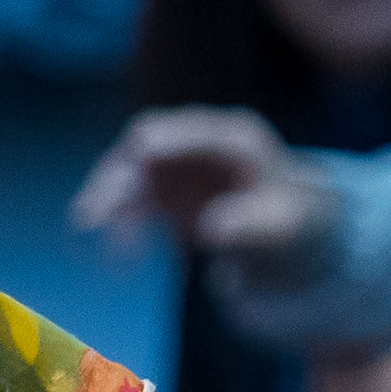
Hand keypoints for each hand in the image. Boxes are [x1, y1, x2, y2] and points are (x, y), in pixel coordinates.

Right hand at [69, 108, 338, 271]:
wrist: (298, 238)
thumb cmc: (299, 224)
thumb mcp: (288, 227)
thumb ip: (254, 225)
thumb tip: (212, 228)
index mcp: (233, 139)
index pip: (188, 131)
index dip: (157, 144)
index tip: (134, 158)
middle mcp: (198, 145)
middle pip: (145, 150)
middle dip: (116, 181)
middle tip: (91, 217)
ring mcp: (178, 167)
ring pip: (130, 177)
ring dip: (110, 207)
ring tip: (109, 251)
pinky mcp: (165, 194)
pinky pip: (132, 205)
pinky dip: (120, 227)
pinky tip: (120, 260)